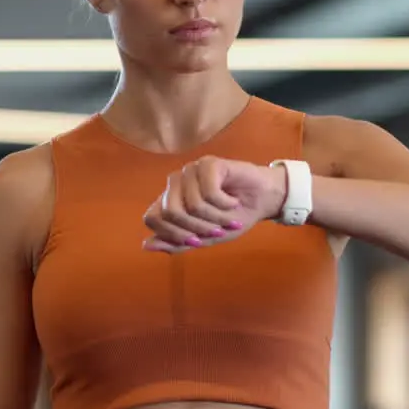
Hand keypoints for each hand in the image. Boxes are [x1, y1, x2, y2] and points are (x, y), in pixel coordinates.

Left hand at [143, 155, 287, 251]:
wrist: (263, 202)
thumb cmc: (233, 218)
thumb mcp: (206, 239)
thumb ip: (177, 244)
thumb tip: (146, 245)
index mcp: (170, 200)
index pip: (152, 217)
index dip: (172, 234)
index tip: (197, 241)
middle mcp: (176, 183)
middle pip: (171, 212)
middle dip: (197, 228)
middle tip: (217, 230)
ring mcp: (191, 171)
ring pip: (192, 204)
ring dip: (215, 218)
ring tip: (229, 216)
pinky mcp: (209, 163)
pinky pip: (209, 193)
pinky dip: (224, 204)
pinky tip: (233, 201)